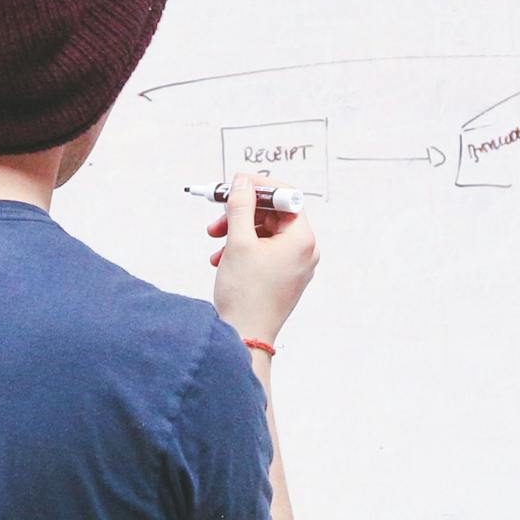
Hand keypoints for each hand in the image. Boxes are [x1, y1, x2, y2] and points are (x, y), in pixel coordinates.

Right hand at [208, 171, 318, 345]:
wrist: (245, 337)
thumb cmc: (246, 295)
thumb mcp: (238, 242)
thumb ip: (240, 207)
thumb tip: (243, 182)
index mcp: (302, 239)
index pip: (286, 198)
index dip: (259, 187)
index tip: (236, 183)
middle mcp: (304, 252)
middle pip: (273, 215)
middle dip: (242, 213)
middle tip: (218, 213)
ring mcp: (295, 266)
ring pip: (265, 234)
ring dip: (237, 232)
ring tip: (214, 241)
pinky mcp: (283, 278)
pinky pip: (263, 252)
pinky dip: (242, 249)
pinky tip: (221, 259)